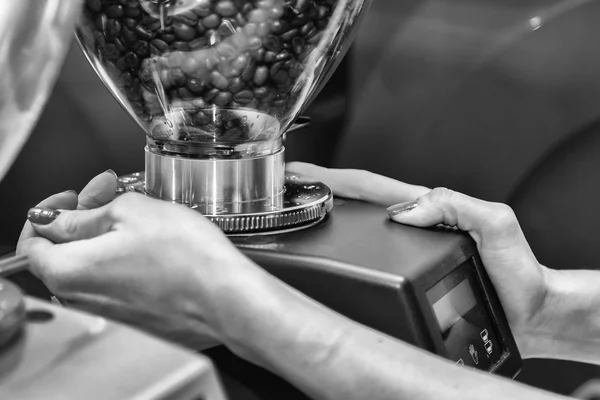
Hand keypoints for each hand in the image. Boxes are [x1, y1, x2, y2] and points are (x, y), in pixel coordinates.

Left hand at [17, 172, 267, 350]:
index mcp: (68, 272)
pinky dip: (123, 260)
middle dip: (82, 217)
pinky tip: (149, 243)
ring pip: (92, 267)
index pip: (31, 241)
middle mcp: (81, 300)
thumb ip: (85, 214)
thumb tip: (59, 218)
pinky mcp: (135, 319)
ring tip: (136, 216)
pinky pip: (115, 285)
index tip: (73, 197)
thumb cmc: (187, 257)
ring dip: (104, 236)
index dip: (50, 210)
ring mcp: (109, 313)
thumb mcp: (131, 212)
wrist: (228, 299)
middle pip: (62, 253)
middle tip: (110, 195)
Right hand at [286, 162, 549, 357]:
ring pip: (358, 223)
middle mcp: (413, 224)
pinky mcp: (408, 269)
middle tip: (287, 182)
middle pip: (356, 198)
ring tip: (298, 204)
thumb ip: (455, 207)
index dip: (333, 176)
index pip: (370, 186)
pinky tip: (331, 243)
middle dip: (318, 186)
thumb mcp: (495, 224)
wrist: (526, 311)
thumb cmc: (516, 270)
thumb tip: (406, 210)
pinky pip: (369, 251)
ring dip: (325, 209)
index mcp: (428, 207)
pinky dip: (344, 242)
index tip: (301, 170)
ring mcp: (408, 246)